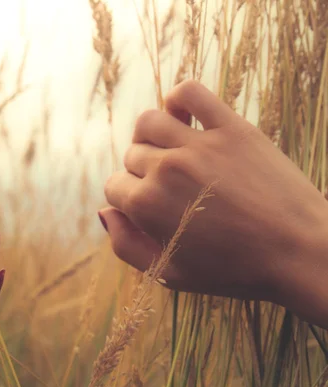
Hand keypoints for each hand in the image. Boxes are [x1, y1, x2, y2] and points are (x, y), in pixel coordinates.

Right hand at [101, 81, 327, 323]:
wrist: (300, 253)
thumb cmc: (234, 269)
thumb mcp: (170, 274)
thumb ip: (126, 246)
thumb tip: (105, 212)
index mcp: (147, 205)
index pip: (114, 185)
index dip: (128, 199)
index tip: (150, 207)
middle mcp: (167, 169)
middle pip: (132, 155)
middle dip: (142, 173)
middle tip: (172, 190)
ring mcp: (199, 144)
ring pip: (148, 122)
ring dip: (150, 136)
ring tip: (169, 150)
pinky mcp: (231, 128)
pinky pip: (191, 93)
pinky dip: (179, 99)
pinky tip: (183, 118)